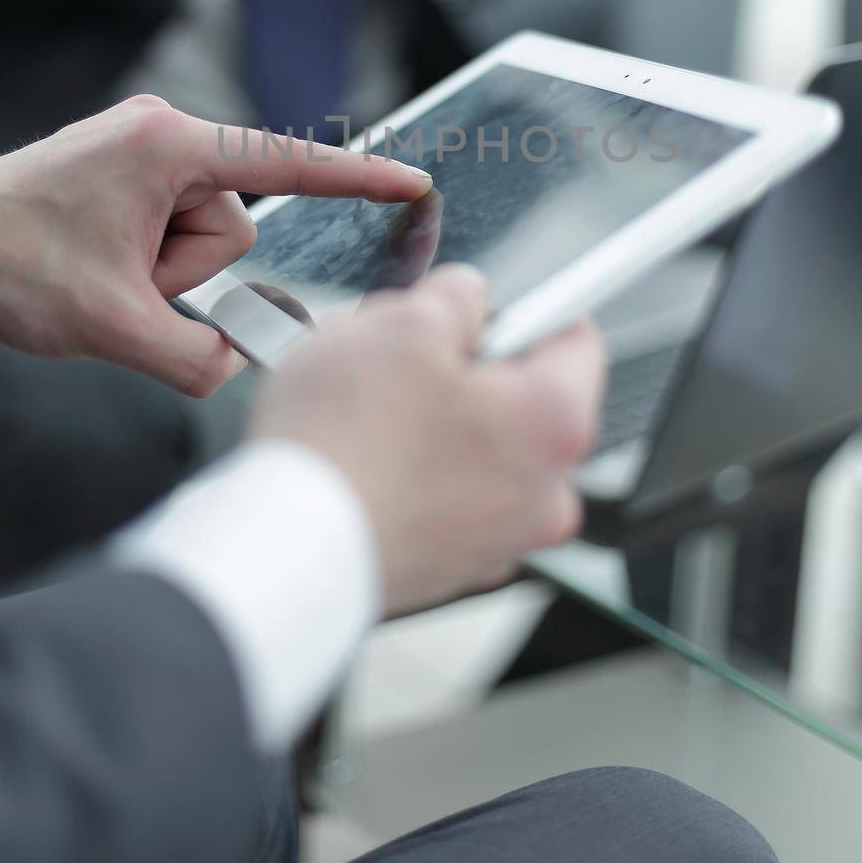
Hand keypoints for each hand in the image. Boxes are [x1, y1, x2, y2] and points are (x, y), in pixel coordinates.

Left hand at [0, 96, 431, 397]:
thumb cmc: (14, 262)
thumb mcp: (110, 326)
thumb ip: (194, 358)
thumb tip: (234, 366)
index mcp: (170, 148)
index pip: (289, 165)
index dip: (359, 180)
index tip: (414, 184)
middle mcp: (165, 134)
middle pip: (234, 223)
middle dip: (189, 271)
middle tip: (125, 285)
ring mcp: (146, 147)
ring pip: (206, 231)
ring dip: (167, 268)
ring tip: (106, 272)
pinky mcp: (132, 166)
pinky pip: (177, 222)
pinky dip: (152, 257)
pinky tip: (103, 262)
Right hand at [255, 265, 605, 615]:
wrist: (286, 550)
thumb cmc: (346, 444)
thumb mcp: (405, 323)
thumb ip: (456, 296)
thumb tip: (465, 300)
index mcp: (555, 424)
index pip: (575, 339)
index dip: (524, 307)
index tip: (486, 305)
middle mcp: (545, 493)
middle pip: (523, 397)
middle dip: (466, 368)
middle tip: (403, 357)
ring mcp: (498, 539)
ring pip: (480, 446)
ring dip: (436, 419)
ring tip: (370, 410)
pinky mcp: (450, 565)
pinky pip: (446, 493)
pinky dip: (415, 471)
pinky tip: (365, 458)